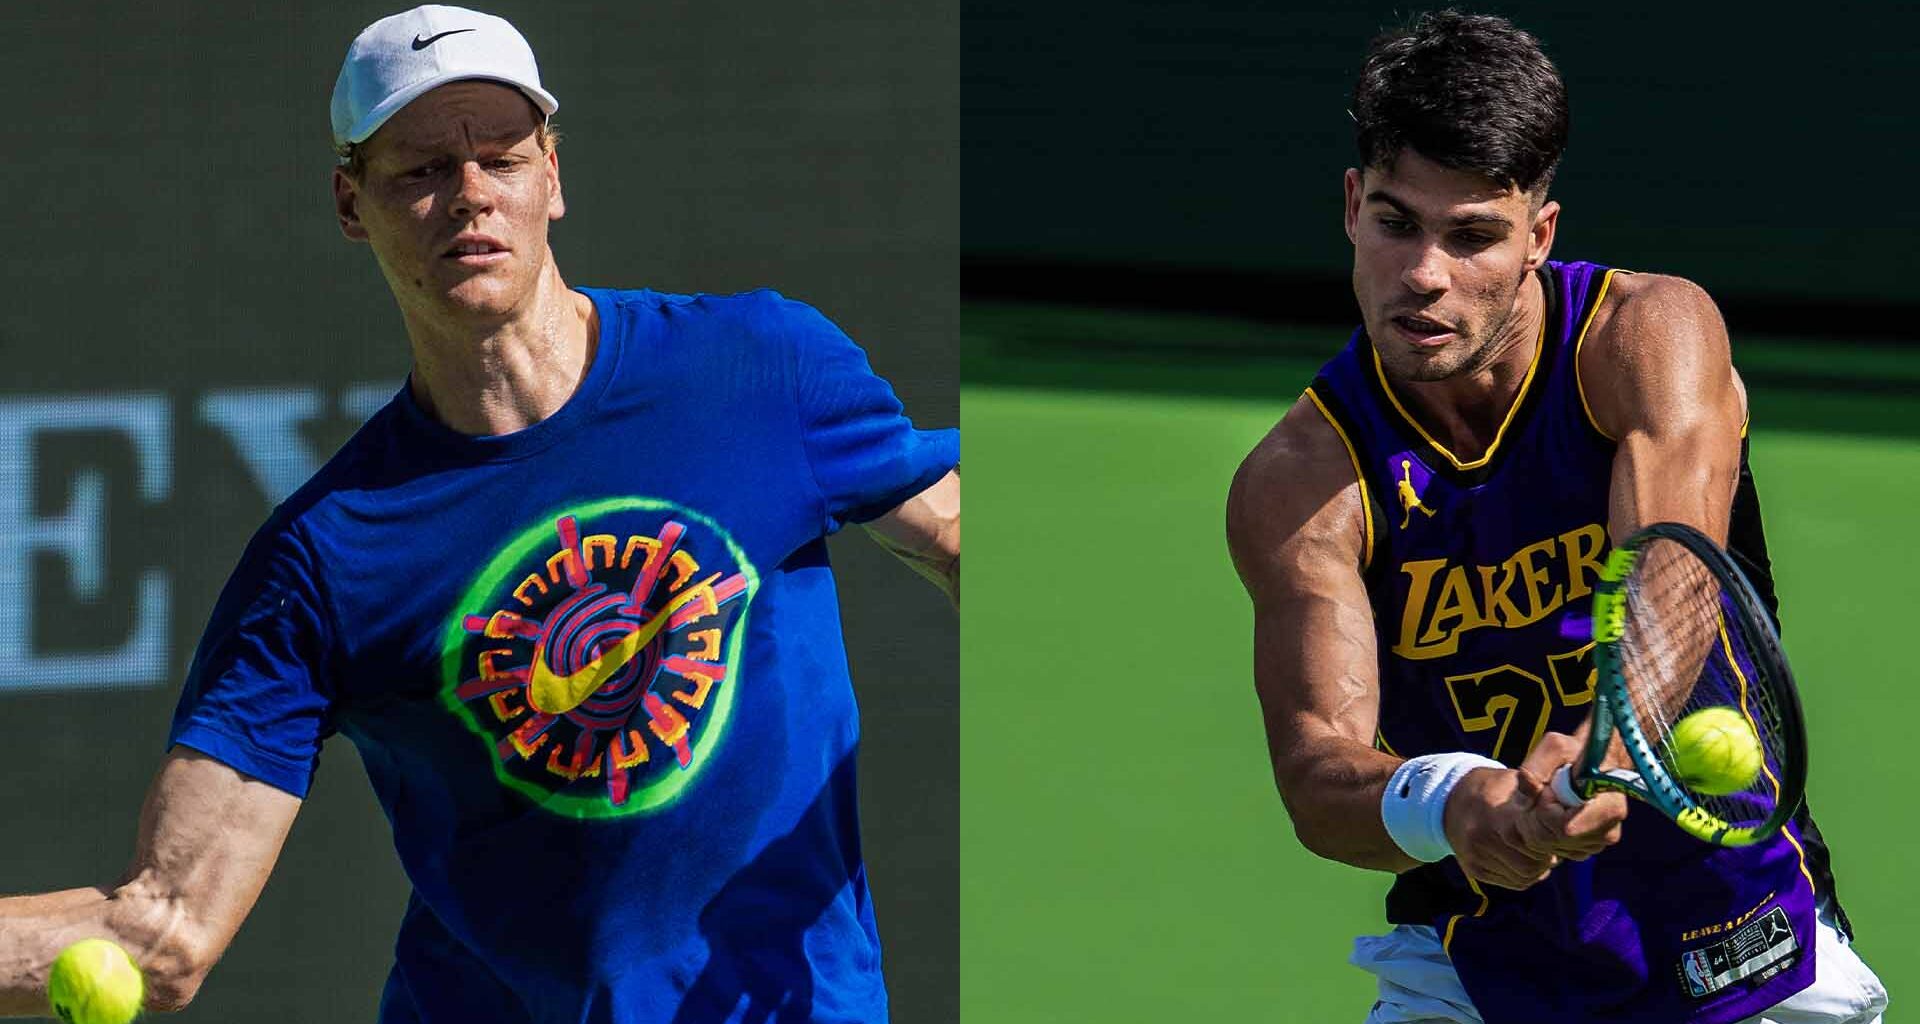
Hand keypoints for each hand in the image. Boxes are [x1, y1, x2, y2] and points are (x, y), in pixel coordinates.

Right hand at [1441, 766, 1559, 889]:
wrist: (1450, 800)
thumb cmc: (1494, 789)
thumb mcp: (1518, 783)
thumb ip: (1542, 796)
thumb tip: (1570, 813)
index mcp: (1497, 816)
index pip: (1538, 841)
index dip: (1553, 839)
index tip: (1556, 829)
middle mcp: (1483, 839)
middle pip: (1535, 863)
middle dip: (1548, 854)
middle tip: (1549, 841)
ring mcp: (1477, 858)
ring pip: (1527, 876)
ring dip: (1538, 866)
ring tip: (1535, 848)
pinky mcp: (1474, 871)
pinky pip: (1514, 882)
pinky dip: (1525, 873)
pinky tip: (1522, 855)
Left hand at [1520, 731, 1627, 860]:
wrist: (1596, 761)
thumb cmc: (1577, 752)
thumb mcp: (1555, 747)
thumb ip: (1535, 767)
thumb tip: (1525, 795)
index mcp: (1609, 808)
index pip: (1565, 828)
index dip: (1547, 809)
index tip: (1547, 789)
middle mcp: (1607, 831)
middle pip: (1552, 840)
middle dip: (1537, 815)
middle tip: (1542, 792)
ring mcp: (1596, 843)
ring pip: (1548, 846)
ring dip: (1537, 822)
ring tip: (1547, 798)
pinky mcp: (1585, 848)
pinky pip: (1551, 849)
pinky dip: (1543, 830)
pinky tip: (1550, 810)